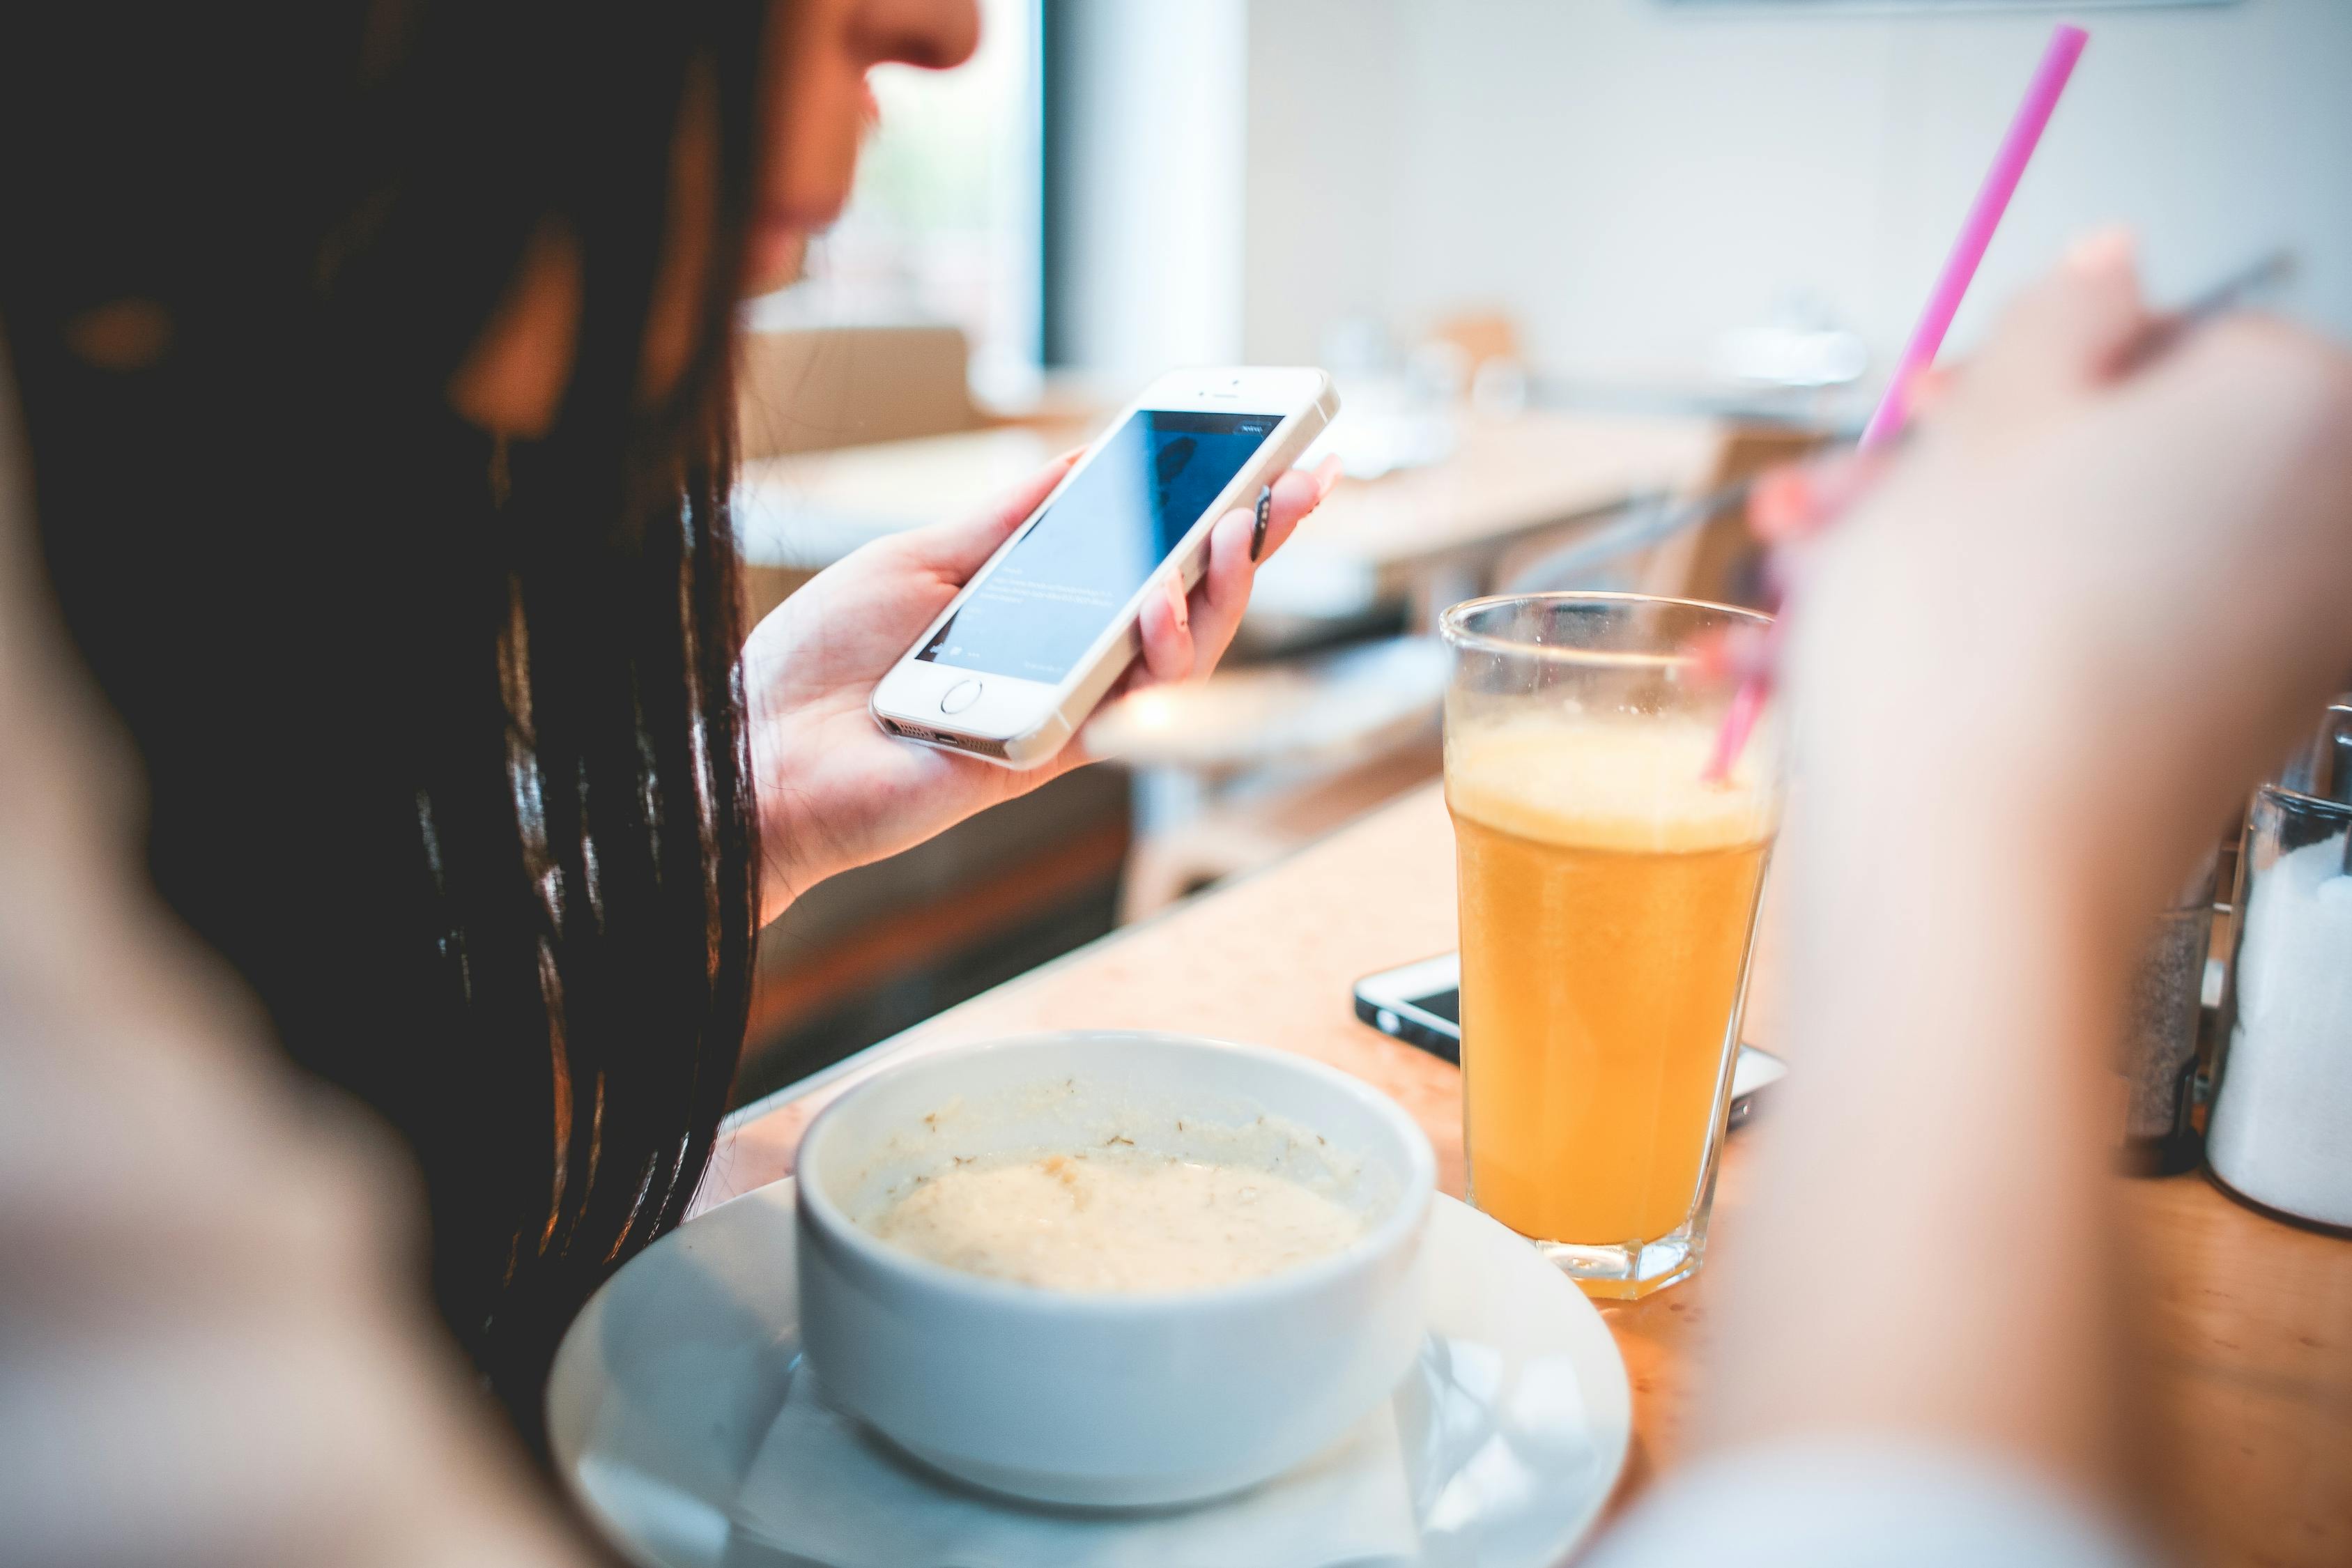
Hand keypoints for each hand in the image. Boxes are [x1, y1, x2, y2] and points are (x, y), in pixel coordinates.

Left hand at [742, 452, 1339, 919]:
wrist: (759, 749)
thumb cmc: (822, 661)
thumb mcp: (919, 558)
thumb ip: (1008, 521)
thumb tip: (1082, 459)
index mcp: (1039, 606)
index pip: (1147, 554)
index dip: (1215, 511)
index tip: (1273, 454)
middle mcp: (1066, 658)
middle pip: (1191, 601)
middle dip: (1255, 539)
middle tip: (1297, 481)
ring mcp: (1066, 707)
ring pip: (1183, 654)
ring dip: (1220, 587)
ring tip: (1230, 530)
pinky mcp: (1052, 751)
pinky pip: (1131, 702)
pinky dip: (1157, 647)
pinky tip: (1157, 596)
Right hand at [1784, 238, 2351, 911]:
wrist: (1969, 881)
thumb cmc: (1977, 658)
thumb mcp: (1990, 421)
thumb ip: (2059, 316)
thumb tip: (2111, 267)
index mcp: (2300, 409)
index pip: (2167, 336)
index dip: (2025, 372)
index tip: (1930, 409)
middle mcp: (2327, 529)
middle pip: (2114, 460)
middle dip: (1943, 484)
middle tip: (1841, 505)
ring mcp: (2275, 647)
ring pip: (2075, 563)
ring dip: (1915, 572)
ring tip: (1793, 602)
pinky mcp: (2206, 741)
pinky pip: (2075, 654)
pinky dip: (1962, 654)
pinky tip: (1820, 673)